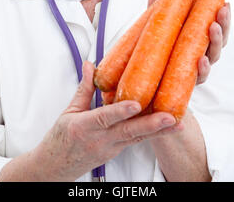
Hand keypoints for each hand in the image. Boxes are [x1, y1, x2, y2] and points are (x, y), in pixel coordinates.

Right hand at [32, 61, 178, 180]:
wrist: (56, 167)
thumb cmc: (61, 139)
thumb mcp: (70, 110)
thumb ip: (85, 88)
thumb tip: (91, 65)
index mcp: (85, 127)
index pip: (105, 118)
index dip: (121, 111)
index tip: (136, 104)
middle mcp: (100, 140)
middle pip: (128, 132)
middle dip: (151, 124)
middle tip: (170, 117)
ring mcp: (110, 148)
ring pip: (137, 138)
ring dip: (158, 131)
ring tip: (177, 123)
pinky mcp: (117, 152)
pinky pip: (136, 141)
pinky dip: (151, 134)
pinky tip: (166, 128)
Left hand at [147, 0, 230, 85]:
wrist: (149, 77)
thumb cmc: (159, 48)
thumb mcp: (160, 28)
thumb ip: (159, 13)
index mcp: (200, 40)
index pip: (217, 27)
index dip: (224, 17)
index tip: (226, 3)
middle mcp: (203, 55)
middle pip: (220, 40)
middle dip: (223, 24)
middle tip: (222, 11)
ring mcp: (198, 69)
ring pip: (213, 55)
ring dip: (216, 41)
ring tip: (213, 26)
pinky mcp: (189, 82)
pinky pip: (199, 76)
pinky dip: (203, 68)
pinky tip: (202, 59)